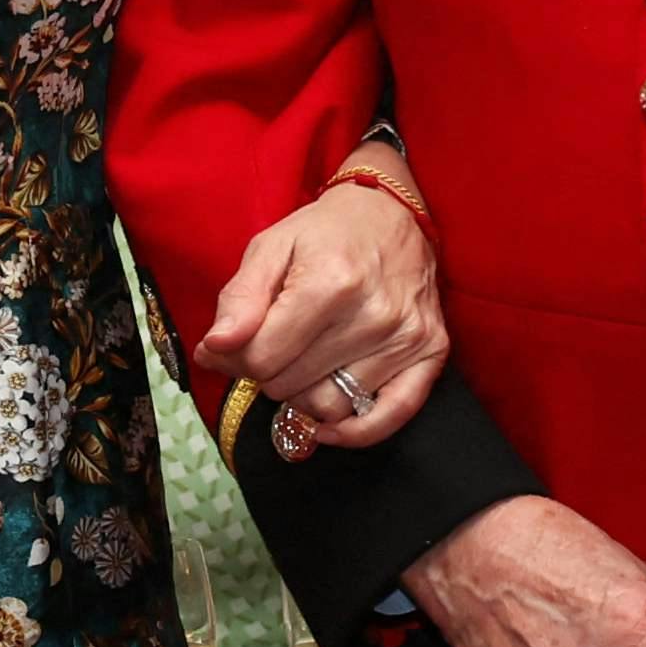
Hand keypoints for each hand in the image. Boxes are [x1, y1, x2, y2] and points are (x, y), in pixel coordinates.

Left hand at [195, 166, 447, 454]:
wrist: (391, 213)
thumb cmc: (325, 232)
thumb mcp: (269, 248)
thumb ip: (239, 299)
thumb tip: (214, 349)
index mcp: (330, 283)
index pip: (262, 359)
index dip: (235, 358)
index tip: (234, 343)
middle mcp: (374, 315)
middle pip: (291, 386)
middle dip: (268, 373)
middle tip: (271, 347)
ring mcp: (406, 337)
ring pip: (330, 406)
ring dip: (303, 396)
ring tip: (302, 364)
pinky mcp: (431, 351)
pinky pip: (388, 417)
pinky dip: (353, 432)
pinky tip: (327, 426)